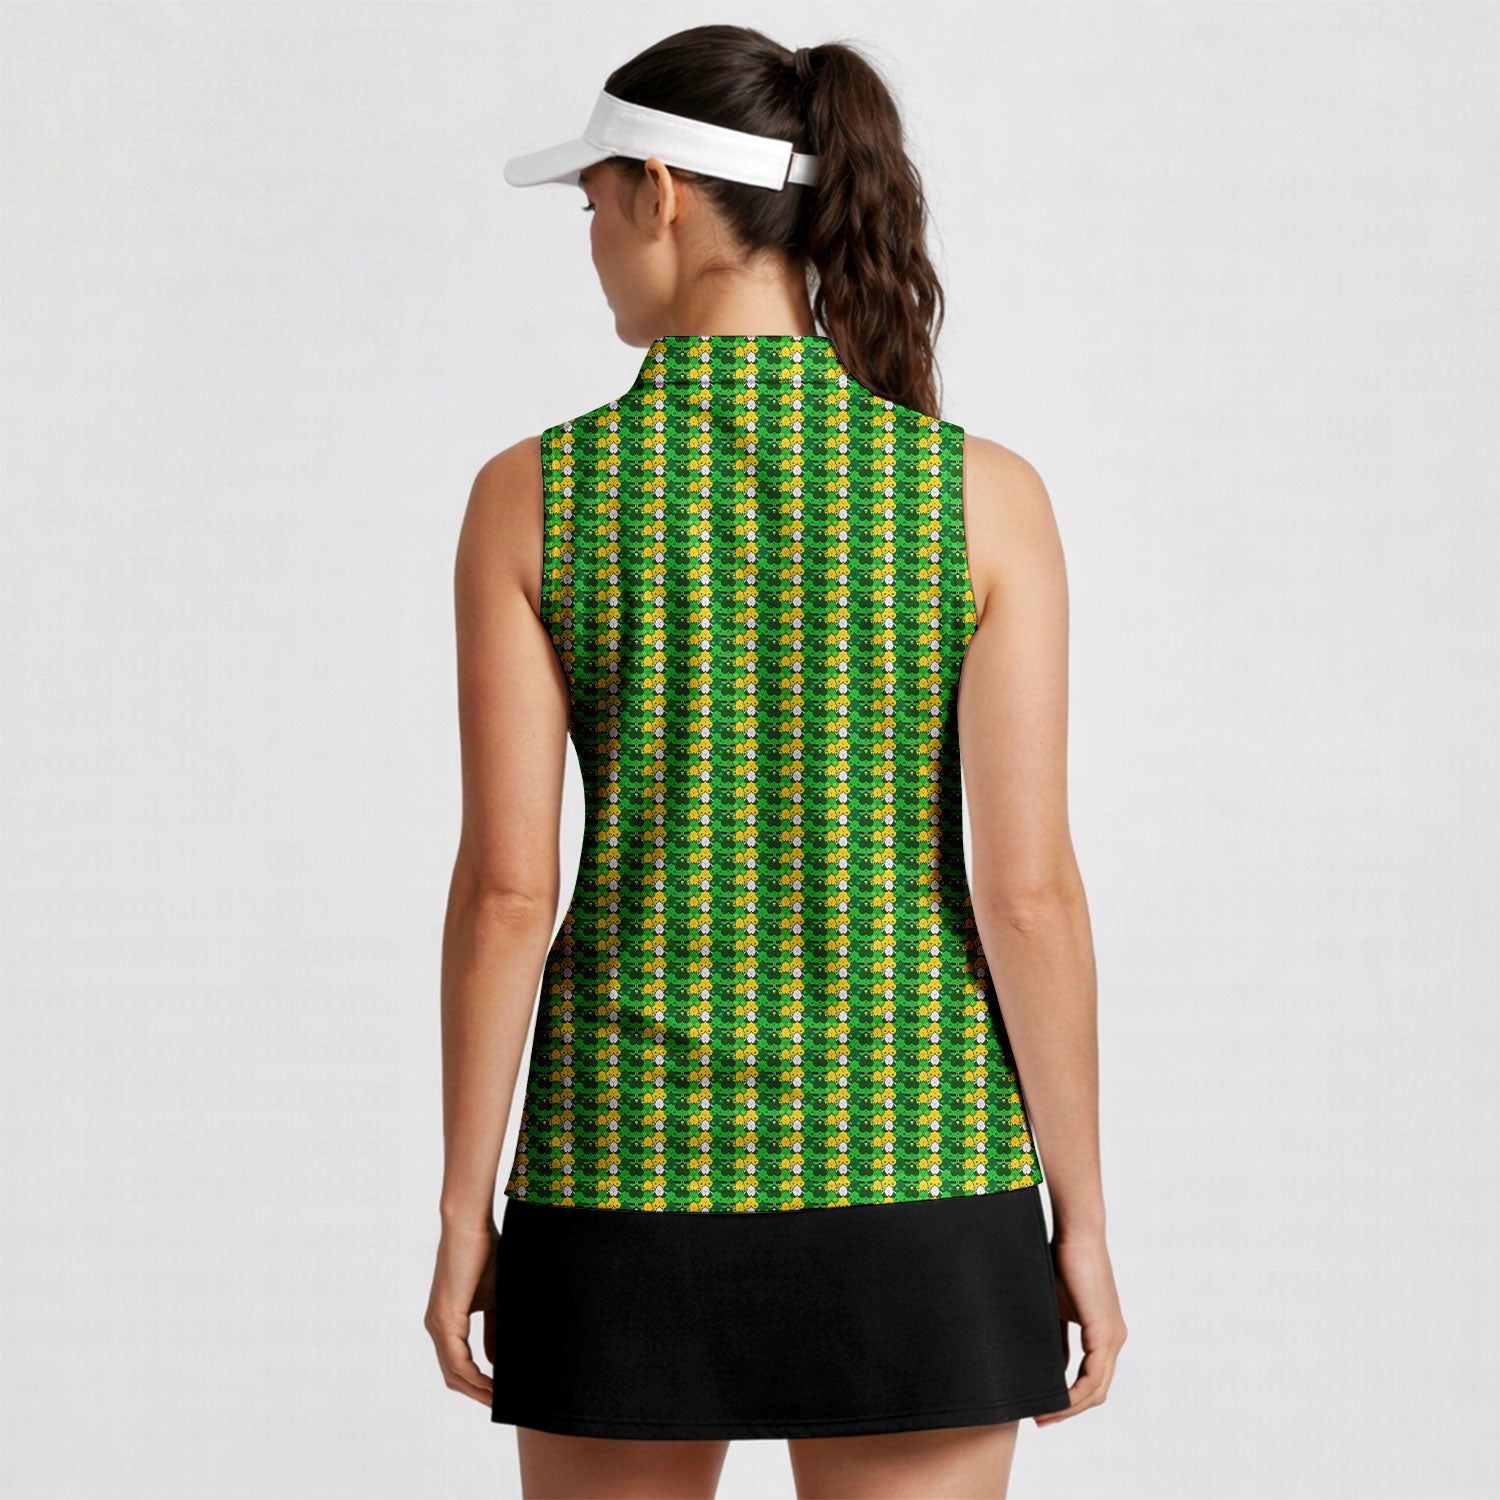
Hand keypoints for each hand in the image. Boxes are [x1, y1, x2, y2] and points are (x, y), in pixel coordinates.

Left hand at [424, 1217, 499, 1404]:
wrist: (471, 1226)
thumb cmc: (485, 1253)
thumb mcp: (494, 1299)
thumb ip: (494, 1330)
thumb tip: (497, 1361)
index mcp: (446, 1321)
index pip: (458, 1365)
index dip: (477, 1383)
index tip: (500, 1394)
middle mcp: (436, 1327)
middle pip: (453, 1376)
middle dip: (477, 1394)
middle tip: (502, 1405)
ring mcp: (437, 1324)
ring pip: (454, 1373)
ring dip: (476, 1390)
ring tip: (500, 1399)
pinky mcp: (444, 1319)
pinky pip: (457, 1360)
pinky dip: (474, 1376)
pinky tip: (491, 1383)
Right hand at [1034, 1227, 1126, 1426]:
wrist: (1075, 1234)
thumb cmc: (1062, 1261)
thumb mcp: (1056, 1307)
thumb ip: (1059, 1336)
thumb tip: (1054, 1366)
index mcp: (1105, 1333)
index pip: (1093, 1379)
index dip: (1069, 1399)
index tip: (1043, 1408)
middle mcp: (1115, 1339)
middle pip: (1097, 1392)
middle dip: (1068, 1410)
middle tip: (1040, 1419)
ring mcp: (1113, 1337)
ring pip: (1097, 1390)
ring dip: (1070, 1407)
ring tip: (1043, 1415)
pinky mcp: (1105, 1332)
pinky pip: (1093, 1377)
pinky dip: (1074, 1394)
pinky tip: (1055, 1400)